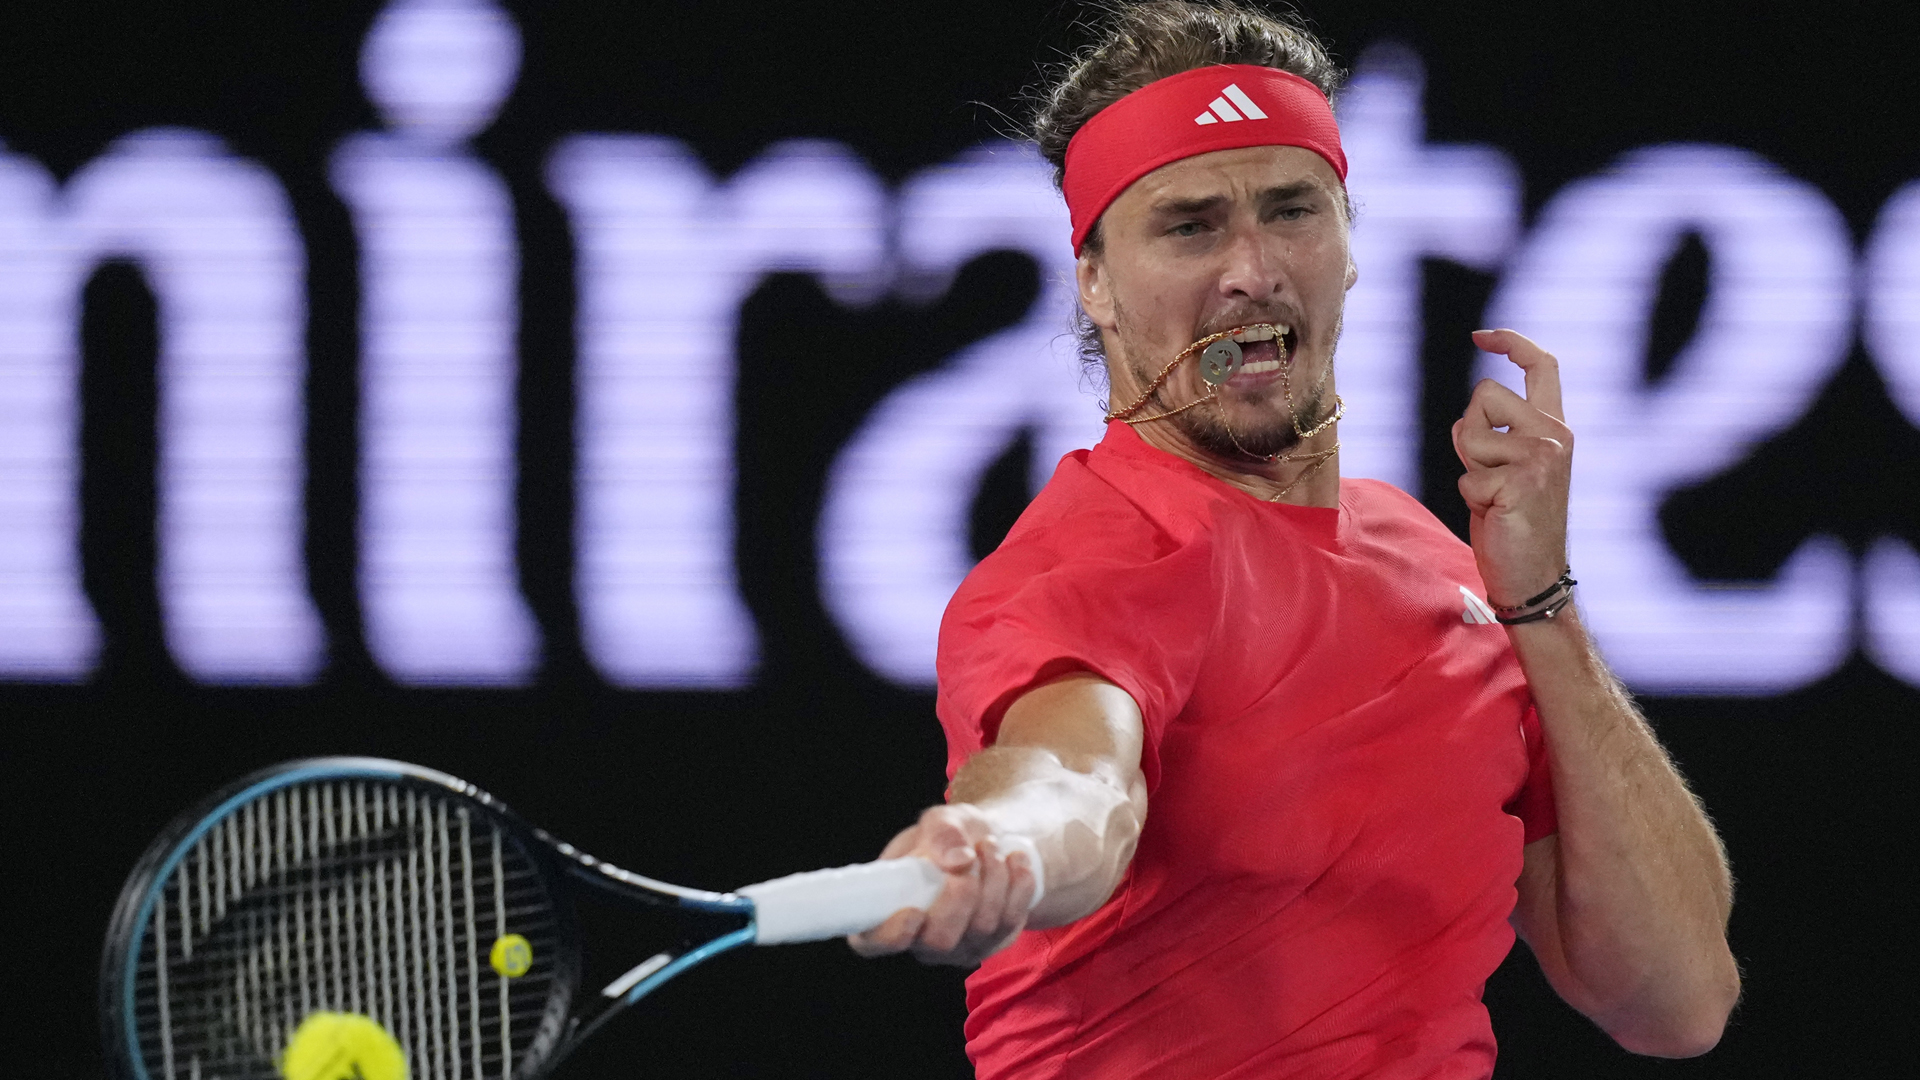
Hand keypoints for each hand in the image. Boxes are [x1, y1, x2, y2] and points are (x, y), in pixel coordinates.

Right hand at [846, 804, 1038, 966]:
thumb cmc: (950, 836)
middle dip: (961, 896)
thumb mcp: (941, 820)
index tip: (912, 912)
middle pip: (939, 942)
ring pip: (981, 930)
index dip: (888, 935)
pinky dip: (1018, 888)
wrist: (986, 843)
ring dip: (993, 881)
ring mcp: (959, 947)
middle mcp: (919, 939)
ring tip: (991, 846)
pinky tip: (1016, 863)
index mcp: (886, 909)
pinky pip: (1010, 925)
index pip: (871, 942)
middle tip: (973, 855)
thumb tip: (958, 860)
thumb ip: (942, 833)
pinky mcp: (993, 944)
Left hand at [1452, 329, 1572, 608]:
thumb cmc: (1512, 522)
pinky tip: (1496, 514)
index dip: (1511, 342)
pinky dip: (1471, 497)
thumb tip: (1470, 415)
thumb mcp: (1505, 467)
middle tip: (1489, 476)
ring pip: (1469, 432)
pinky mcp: (1522, 481)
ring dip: (1468, 466)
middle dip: (1469, 432)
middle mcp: (1555, 434)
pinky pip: (1466, 474)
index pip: (1542, 366)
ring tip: (1494, 496)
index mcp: (1554, 427)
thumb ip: (1496, 434)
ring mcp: (1542, 456)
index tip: (1481, 336)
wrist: (1533, 576)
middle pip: (1483, 394)